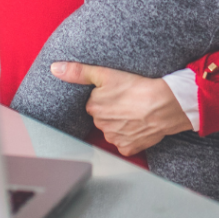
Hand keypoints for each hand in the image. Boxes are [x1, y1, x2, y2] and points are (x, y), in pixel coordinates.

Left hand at [50, 62, 191, 155]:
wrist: (164, 105)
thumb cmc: (137, 87)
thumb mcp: (106, 73)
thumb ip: (78, 72)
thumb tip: (54, 69)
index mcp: (93, 108)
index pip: (94, 103)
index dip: (106, 97)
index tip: (118, 92)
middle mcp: (100, 126)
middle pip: (103, 117)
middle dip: (112, 111)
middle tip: (128, 101)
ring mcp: (114, 139)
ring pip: (113, 130)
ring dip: (121, 124)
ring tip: (135, 112)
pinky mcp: (127, 149)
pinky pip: (125, 143)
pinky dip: (131, 136)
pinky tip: (139, 125)